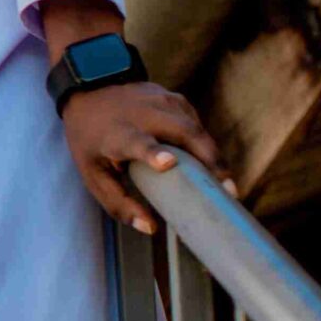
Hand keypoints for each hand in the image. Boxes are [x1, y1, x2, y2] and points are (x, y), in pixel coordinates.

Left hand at [62, 81, 228, 233]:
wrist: (92, 91)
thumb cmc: (92, 141)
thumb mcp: (93, 175)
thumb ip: (118, 203)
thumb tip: (151, 229)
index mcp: (118, 134)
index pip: (137, 142)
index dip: (153, 152)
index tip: (168, 163)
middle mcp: (143, 114)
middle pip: (182, 133)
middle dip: (208, 160)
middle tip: (228, 190)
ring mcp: (162, 103)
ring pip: (196, 130)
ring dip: (214, 156)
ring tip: (227, 185)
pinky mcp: (176, 100)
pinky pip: (196, 126)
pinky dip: (205, 146)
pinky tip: (211, 166)